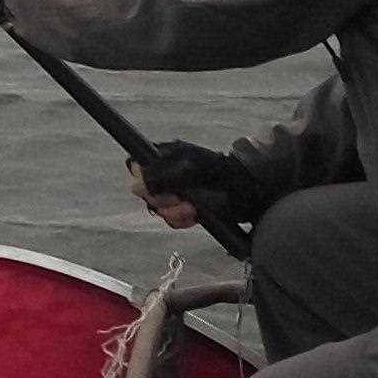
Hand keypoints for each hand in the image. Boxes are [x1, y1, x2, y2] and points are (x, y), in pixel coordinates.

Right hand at [127, 139, 262, 231]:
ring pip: (157, 209)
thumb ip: (160, 175)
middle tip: (178, 197)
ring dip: (174, 211)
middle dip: (161, 198)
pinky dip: (181, 220)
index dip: (140, 178)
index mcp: (163, 157)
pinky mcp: (183, 211)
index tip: (152, 186)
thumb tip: (137, 184)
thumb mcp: (187, 167)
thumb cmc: (216, 170)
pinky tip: (194, 216)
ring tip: (191, 208)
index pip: (135, 165)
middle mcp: (164, 176)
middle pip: (143, 191)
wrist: (242, 191)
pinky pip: (171, 220)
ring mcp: (174, 194)